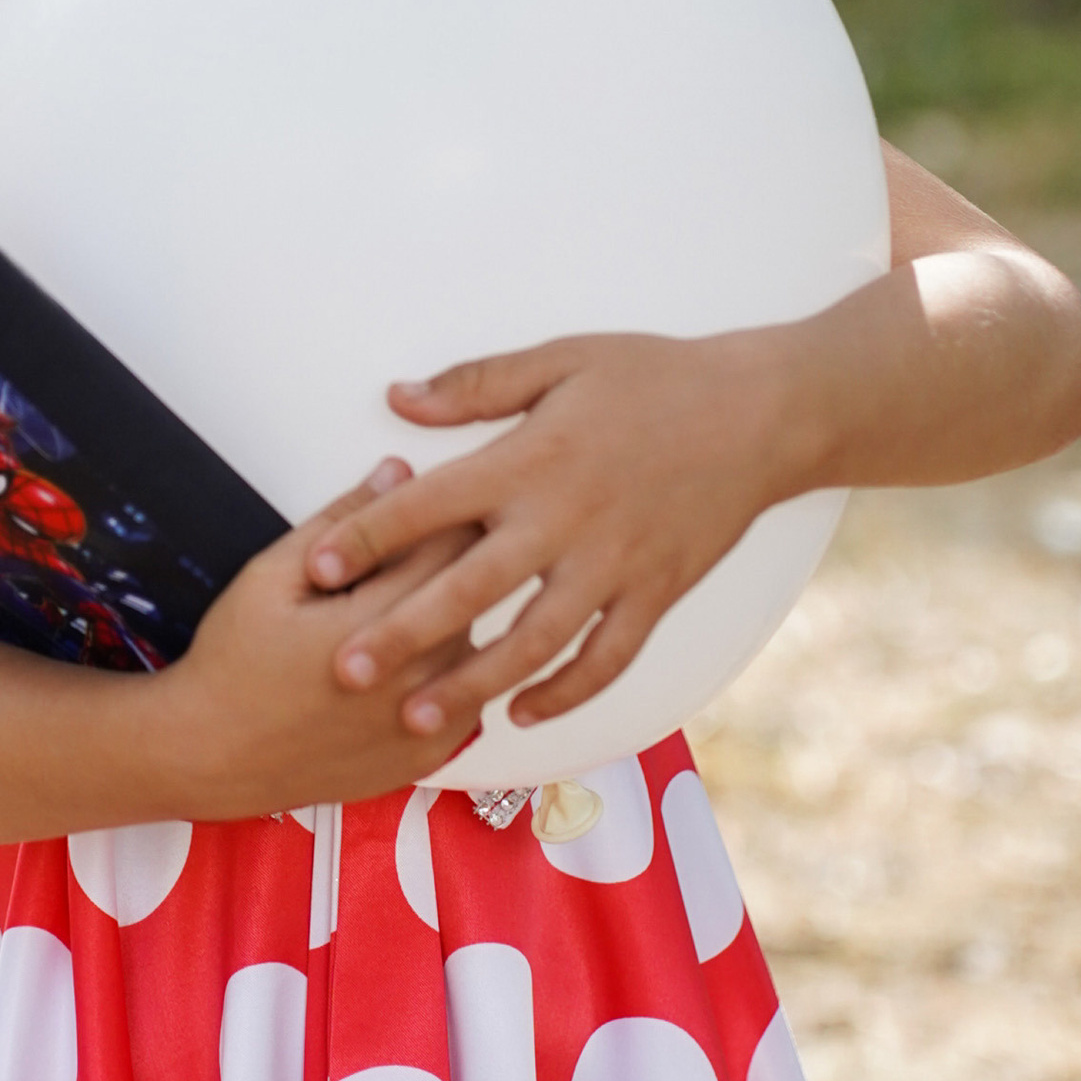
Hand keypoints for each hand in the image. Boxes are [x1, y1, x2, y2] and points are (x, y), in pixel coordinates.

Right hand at [158, 462, 486, 818]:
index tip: (425, 511)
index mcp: (385, 620)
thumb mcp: (271, 576)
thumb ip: (342, 521)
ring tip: (401, 617)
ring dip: (452, 622)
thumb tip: (397, 471)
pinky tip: (405, 665)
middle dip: (450, 566)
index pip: (456, 541)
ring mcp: (433, 722)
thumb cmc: (233, 664)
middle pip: (477, 592)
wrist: (213, 757)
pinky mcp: (432, 756)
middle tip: (405, 562)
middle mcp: (423, 675)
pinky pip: (468, 697)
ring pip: (478, 646)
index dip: (442, 516)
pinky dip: (448, 674)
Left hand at [303, 329, 799, 766]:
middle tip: (342, 673)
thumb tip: (400, 399)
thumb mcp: (562, 360)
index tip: (316, 569)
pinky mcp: (656, 595)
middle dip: (400, 635)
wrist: (763, 412)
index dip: (369, 536)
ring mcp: (614, 567)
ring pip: (531, 642)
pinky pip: (605, 659)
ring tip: (416, 720)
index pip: (431, 504)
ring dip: (471, 684)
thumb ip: (477, 384)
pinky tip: (522, 713)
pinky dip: (563, 691)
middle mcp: (566, 521)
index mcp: (531, 460)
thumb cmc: (656, 378)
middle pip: (468, 591)